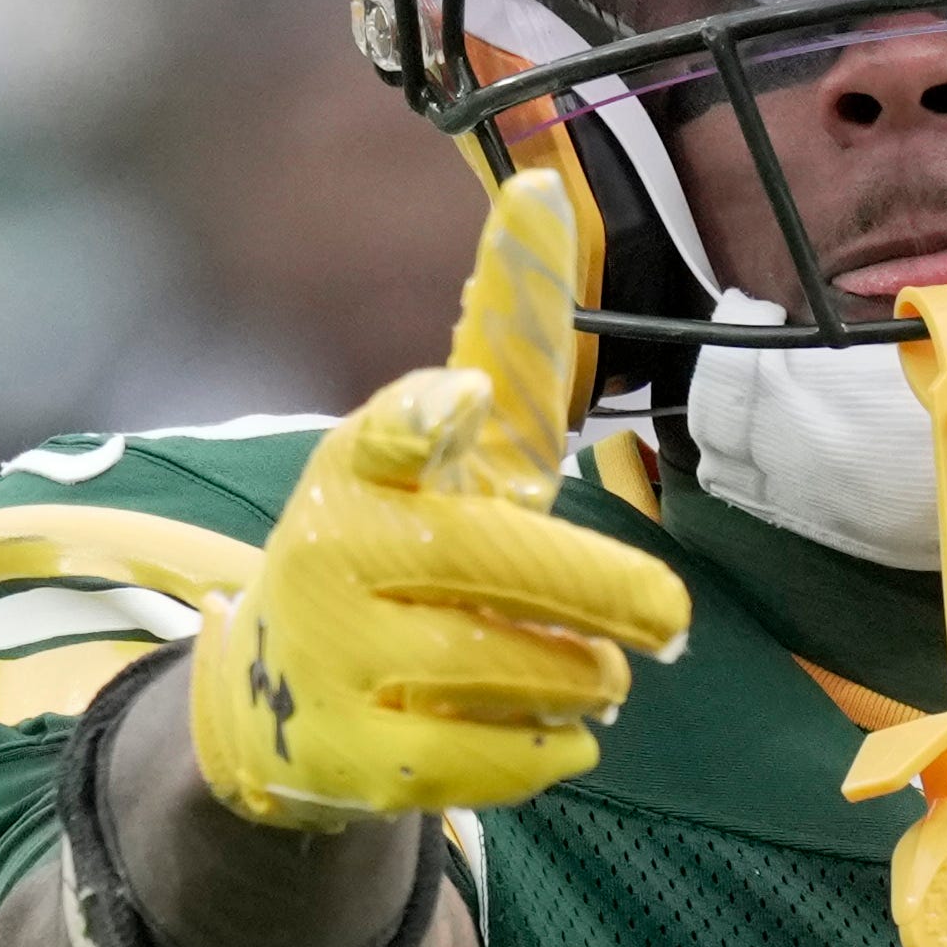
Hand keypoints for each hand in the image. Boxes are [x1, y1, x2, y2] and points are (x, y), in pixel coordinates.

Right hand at [180, 176, 687, 829]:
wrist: (277, 708)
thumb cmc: (397, 552)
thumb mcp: (442, 450)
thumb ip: (500, 341)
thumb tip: (541, 184)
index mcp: (359, 470)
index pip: (387, 430)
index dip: (422, 416)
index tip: (451, 404)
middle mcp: (331, 555)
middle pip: (505, 566)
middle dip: (610, 592)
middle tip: (668, 620)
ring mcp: (334, 663)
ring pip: (520, 667)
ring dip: (588, 676)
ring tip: (598, 672)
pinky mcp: (356, 762)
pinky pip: (504, 759)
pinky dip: (556, 749)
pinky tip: (559, 734)